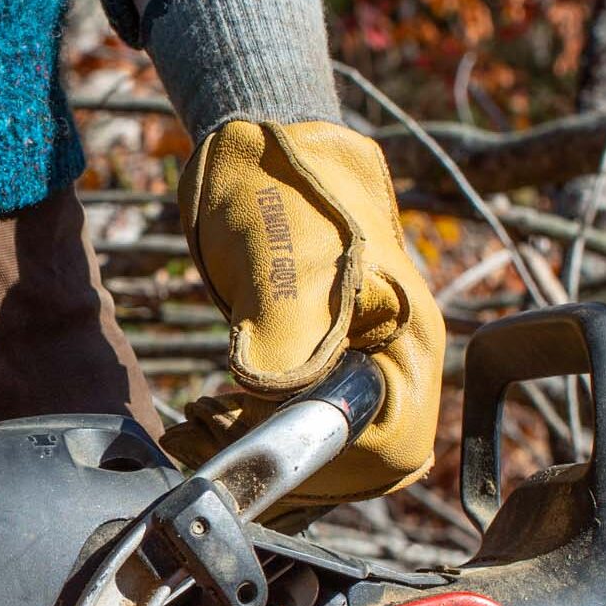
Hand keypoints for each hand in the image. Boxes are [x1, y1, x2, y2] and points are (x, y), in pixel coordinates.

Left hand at [168, 119, 445, 509]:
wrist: (257, 140)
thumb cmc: (280, 184)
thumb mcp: (284, 259)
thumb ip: (289, 338)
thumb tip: (272, 405)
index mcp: (410, 339)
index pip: (387, 447)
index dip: (315, 459)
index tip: (243, 434)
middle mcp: (396, 363)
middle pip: (357, 463)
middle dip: (279, 465)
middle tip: (205, 430)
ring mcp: (363, 367)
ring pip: (324, 453)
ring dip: (256, 455)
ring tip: (195, 424)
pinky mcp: (325, 370)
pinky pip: (299, 431)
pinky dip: (249, 439)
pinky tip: (204, 418)